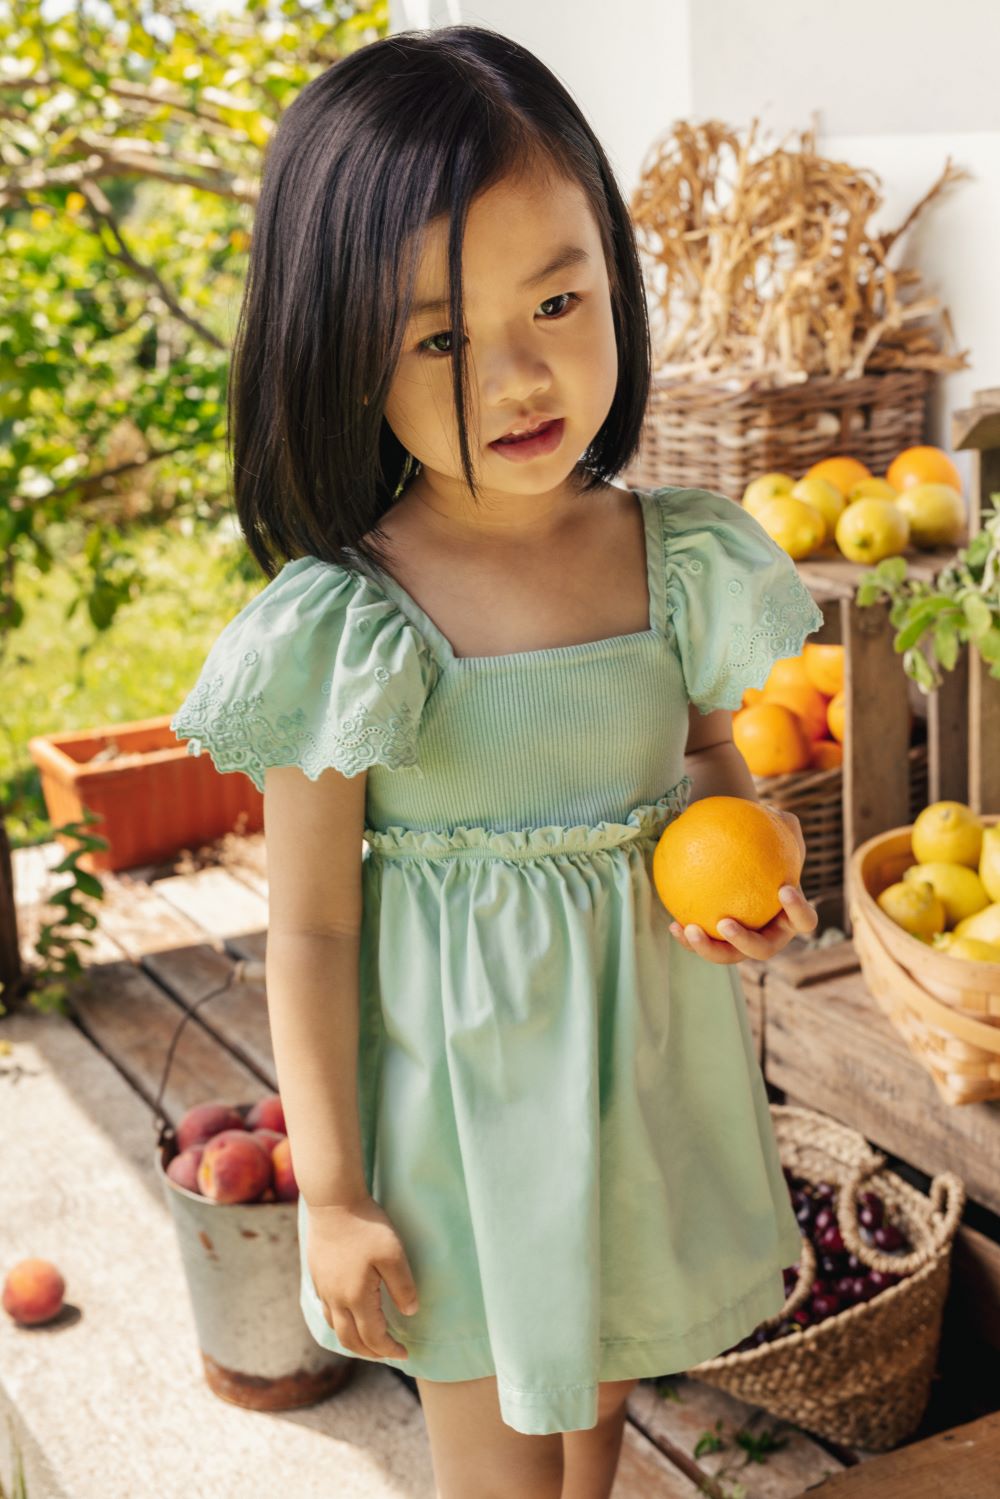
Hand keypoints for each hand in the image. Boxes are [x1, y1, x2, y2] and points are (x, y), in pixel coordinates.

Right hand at [305, 1194, 419, 1359]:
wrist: (333, 1202)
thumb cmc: (366, 1226)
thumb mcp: (393, 1254)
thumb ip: (403, 1286)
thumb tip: (410, 1313)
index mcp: (356, 1298)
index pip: (373, 1337)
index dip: (389, 1349)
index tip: (405, 1353)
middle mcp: (336, 1299)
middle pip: (350, 1341)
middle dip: (370, 1352)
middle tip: (388, 1352)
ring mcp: (324, 1288)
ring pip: (335, 1328)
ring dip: (353, 1340)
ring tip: (369, 1340)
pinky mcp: (317, 1276)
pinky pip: (326, 1310)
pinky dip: (339, 1322)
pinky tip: (347, 1314)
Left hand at [668, 810, 818, 963]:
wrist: (739, 852)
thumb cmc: (762, 838)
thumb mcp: (776, 824)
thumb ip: (780, 822)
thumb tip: (773, 815)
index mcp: (791, 915)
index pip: (804, 919)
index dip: (799, 910)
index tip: (783, 889)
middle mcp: (770, 934)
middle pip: (763, 950)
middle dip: (745, 942)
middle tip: (725, 923)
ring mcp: (743, 942)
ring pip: (729, 955)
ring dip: (709, 949)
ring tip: (691, 929)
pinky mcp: (718, 942)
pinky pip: (704, 944)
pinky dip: (688, 939)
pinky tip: (673, 924)